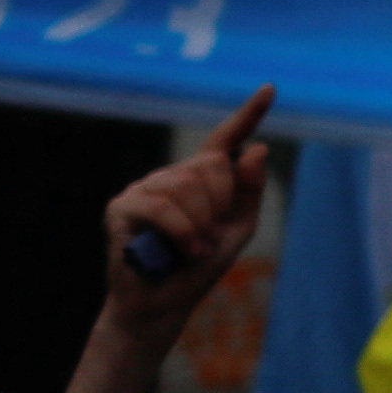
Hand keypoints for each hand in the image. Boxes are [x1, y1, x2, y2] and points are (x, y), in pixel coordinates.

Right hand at [100, 88, 273, 338]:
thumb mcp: (237, 229)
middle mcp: (172, 175)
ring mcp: (144, 187)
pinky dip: (181, 230)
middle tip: (210, 237)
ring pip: (186, 184)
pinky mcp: (121, 206)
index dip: (249, 113)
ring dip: (201, 224)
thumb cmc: (199, 266)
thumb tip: (256, 147)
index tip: (270, 88)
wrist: (163, 304)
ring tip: (196, 249)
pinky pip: (161, 205)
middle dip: (221, 204)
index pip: (226, 139)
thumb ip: (249, 191)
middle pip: (211, 165)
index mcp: (202, 178)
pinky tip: (185, 250)